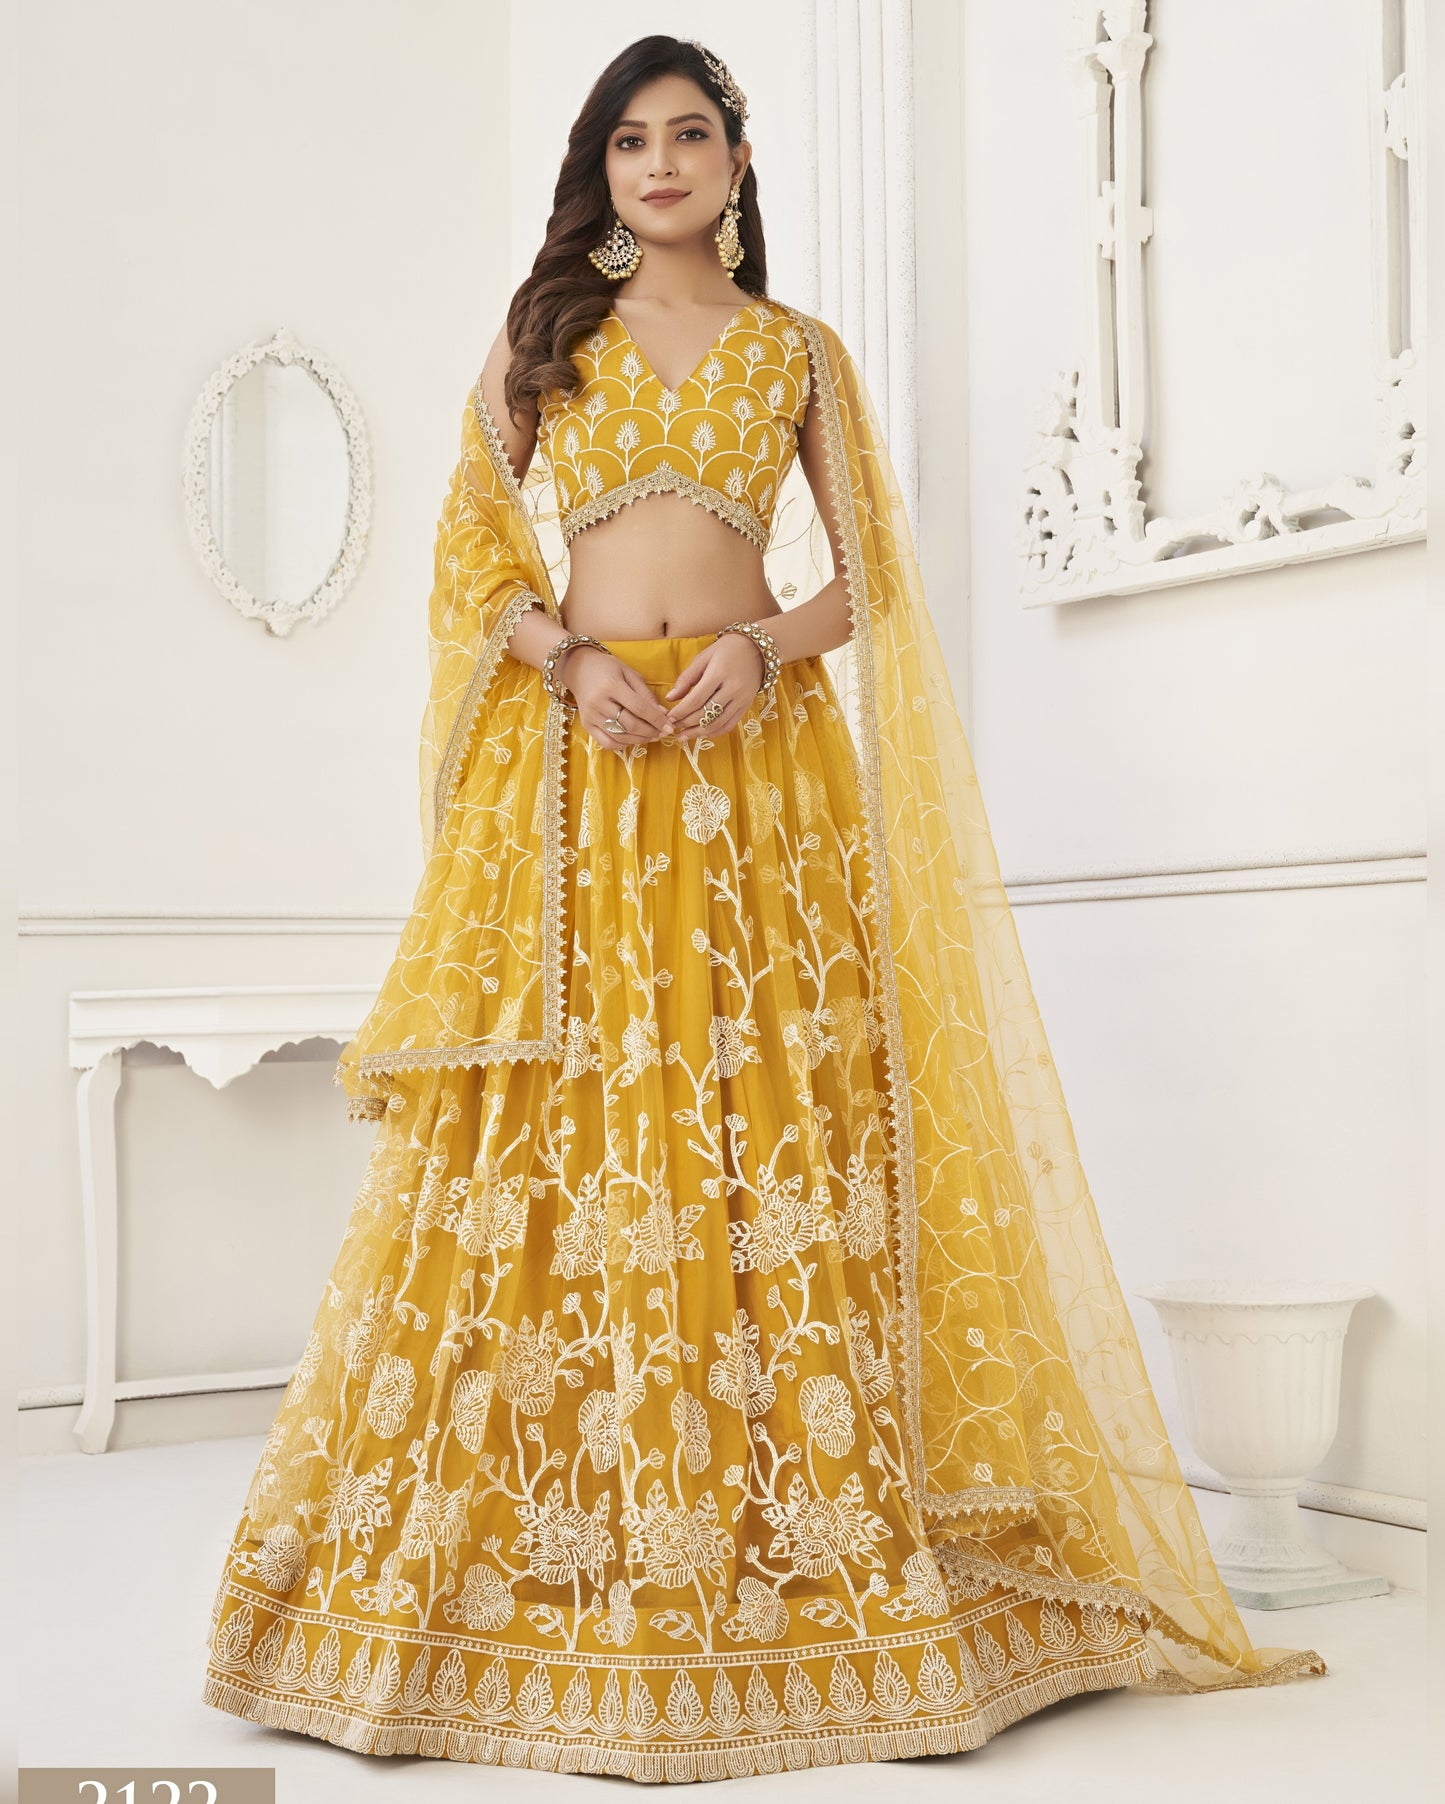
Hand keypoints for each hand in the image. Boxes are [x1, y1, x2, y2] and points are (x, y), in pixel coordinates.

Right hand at [559, 645, 675, 751]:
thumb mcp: (629, 673)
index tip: (670, 727)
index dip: (657, 720)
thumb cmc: (607, 668)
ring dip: (640, 740)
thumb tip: (662, 714)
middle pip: (630, 725)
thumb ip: (645, 694)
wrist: (579, 668)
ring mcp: (591, 716)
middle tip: (663, 733)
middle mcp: (599, 702)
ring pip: (620, 736)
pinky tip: (633, 739)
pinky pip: (606, 743)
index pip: (639, 708)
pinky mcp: (586, 725)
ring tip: (652, 736)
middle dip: (650, 732)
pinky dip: (622, 745)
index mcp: (611, 685)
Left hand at [662, 633, 765, 740]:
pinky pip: (729, 725)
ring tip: (684, 735)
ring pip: (717, 723)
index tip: (669, 717)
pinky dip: (714, 732)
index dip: (680, 711)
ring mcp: (741, 699)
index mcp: (719, 673)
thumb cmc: (726, 650)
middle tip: (673, 726)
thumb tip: (670, 698)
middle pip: (706, 713)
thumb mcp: (703, 658)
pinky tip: (702, 734)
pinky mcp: (746, 706)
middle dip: (686, 723)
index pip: (696, 699)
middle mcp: (733, 689)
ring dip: (698, 732)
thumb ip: (686, 678)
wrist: (756, 649)